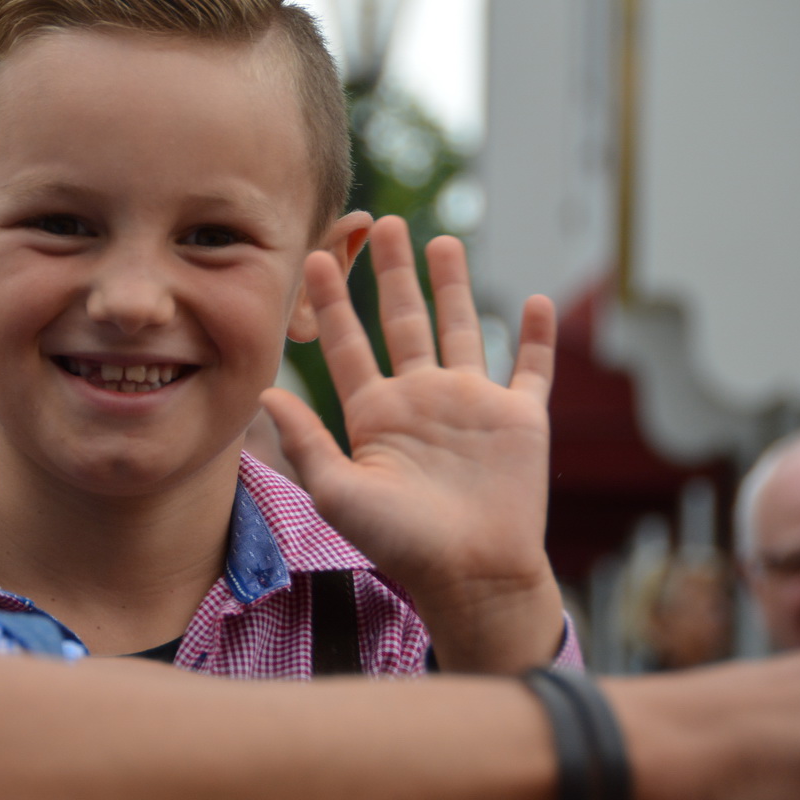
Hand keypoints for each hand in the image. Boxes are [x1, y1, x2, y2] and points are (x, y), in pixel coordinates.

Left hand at [264, 215, 564, 673]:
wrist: (471, 576)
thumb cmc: (400, 544)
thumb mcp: (340, 492)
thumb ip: (305, 441)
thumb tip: (263, 394)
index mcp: (376, 413)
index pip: (347, 344)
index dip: (331, 302)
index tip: (314, 257)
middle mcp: (421, 399)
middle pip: (404, 320)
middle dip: (392, 273)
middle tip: (381, 222)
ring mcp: (472, 404)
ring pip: (462, 328)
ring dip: (454, 285)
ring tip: (441, 240)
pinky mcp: (520, 417)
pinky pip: (531, 367)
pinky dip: (536, 335)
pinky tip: (537, 300)